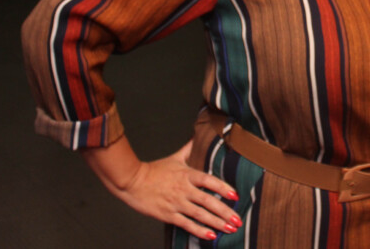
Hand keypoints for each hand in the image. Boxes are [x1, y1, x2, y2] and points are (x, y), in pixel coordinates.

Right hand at [82, 138, 241, 240]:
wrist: (131, 181)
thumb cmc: (154, 170)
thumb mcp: (174, 157)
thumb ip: (189, 148)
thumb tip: (199, 134)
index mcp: (186, 174)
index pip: (209, 181)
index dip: (223, 188)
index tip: (235, 195)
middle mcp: (183, 189)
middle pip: (208, 201)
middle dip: (225, 211)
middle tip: (238, 220)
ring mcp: (176, 203)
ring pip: (200, 215)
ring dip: (216, 223)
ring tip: (230, 229)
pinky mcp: (168, 215)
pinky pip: (186, 224)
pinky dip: (199, 231)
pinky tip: (211, 236)